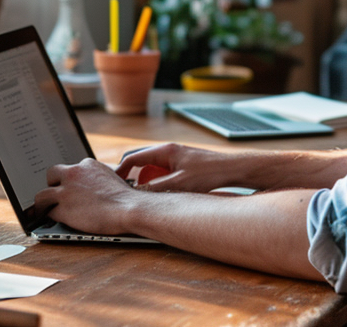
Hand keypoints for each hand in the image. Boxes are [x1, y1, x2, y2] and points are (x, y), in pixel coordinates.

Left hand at [36, 158, 139, 234]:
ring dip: (42, 204)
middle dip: (51, 185)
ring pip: (42, 195)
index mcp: (87, 165)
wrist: (128, 208)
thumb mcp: (110, 178)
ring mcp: (66, 191)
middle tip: (54, 195)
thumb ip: (96, 179)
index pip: (70, 169)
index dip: (67, 179)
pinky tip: (52, 222)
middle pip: (51, 175)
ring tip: (42, 211)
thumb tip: (91, 187)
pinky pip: (49, 213)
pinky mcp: (63, 209)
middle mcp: (74, 174)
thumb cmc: (125, 198)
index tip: (67, 186)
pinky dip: (50, 218)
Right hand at [115, 143, 253, 192]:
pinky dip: (158, 182)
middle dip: (131, 176)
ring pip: (151, 169)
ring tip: (143, 195)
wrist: (232, 169)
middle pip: (140, 162)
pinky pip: (162, 173)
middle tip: (125, 192)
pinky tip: (162, 194)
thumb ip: (156, 189)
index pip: (134, 158)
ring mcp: (175, 157)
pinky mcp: (182, 164)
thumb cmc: (209, 173)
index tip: (113, 183)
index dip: (121, 171)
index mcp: (165, 151)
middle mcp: (168, 151)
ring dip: (146, 181)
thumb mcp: (179, 184)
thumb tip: (137, 195)